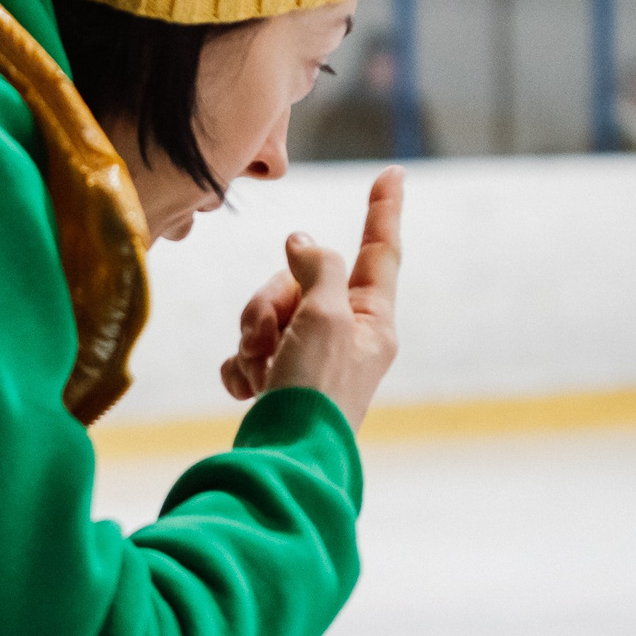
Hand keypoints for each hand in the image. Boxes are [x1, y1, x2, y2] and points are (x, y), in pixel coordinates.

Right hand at [219, 167, 402, 427]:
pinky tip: (248, 390)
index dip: (383, 210)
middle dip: (270, 304)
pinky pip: (248, 351)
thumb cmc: (315, 391)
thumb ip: (318, 267)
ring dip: (253, 338)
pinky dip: (241, 368)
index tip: (394, 173)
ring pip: (267, 314)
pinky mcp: (278, 384)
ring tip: (260, 371)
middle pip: (299, 282)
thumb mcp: (325, 316)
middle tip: (270, 340)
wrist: (284, 462)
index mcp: (371, 321)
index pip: (379, 251)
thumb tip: (302, 242)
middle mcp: (345, 337)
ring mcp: (310, 361)